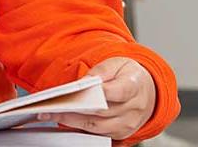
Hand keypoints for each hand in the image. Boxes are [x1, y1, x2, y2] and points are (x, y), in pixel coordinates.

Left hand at [38, 57, 155, 139]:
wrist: (146, 91)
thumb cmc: (128, 75)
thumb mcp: (117, 63)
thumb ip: (100, 71)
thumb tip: (83, 83)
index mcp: (134, 86)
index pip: (118, 91)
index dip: (99, 93)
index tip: (78, 92)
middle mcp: (133, 108)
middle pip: (102, 112)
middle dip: (75, 110)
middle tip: (52, 107)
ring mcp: (128, 124)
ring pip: (98, 126)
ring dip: (73, 122)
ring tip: (51, 115)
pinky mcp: (121, 134)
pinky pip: (98, 134)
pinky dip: (80, 128)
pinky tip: (64, 121)